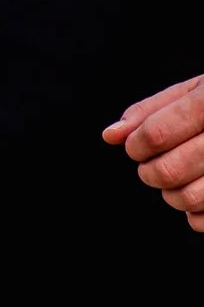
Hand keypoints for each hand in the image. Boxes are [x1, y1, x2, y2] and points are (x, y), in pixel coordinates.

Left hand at [104, 75, 203, 230]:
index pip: (156, 135)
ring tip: (177, 181)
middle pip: (168, 170)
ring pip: (189, 199)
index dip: (135, 146)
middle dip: (150, 173)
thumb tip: (110, 135)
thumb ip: (152, 110)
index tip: (136, 147)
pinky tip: (201, 196)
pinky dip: (196, 216)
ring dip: (172, 195)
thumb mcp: (198, 90)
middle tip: (153, 166)